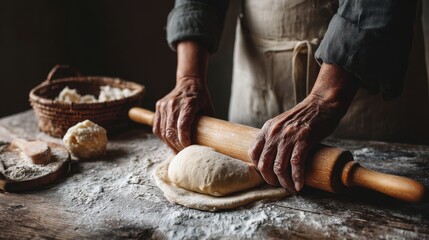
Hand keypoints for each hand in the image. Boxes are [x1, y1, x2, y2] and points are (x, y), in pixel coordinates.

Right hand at [153, 41, 211, 152]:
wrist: (189, 82)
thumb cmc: (201, 98)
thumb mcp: (208, 110)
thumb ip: (207, 124)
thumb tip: (209, 144)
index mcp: (189, 103)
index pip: (183, 125)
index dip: (184, 140)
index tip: (188, 149)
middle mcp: (174, 103)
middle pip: (171, 130)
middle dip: (177, 145)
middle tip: (183, 155)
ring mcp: (164, 105)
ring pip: (163, 131)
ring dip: (169, 144)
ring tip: (176, 151)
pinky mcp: (159, 107)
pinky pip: (157, 127)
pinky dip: (162, 137)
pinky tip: (169, 143)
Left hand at [248, 63, 358, 192]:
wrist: (322, 103)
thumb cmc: (304, 116)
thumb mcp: (282, 123)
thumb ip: (275, 136)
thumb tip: (272, 156)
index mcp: (267, 129)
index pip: (253, 153)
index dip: (258, 168)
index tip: (267, 175)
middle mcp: (274, 133)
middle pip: (264, 164)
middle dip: (270, 180)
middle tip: (279, 186)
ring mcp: (288, 137)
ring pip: (279, 167)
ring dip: (285, 182)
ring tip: (291, 188)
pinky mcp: (303, 140)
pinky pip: (296, 164)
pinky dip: (297, 178)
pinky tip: (300, 186)